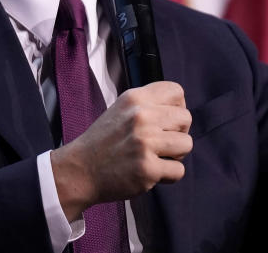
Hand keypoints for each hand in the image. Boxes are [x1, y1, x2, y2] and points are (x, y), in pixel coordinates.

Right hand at [51, 80, 192, 219]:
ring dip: (175, 154)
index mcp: (135, 98)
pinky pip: (179, 170)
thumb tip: (180, 109)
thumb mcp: (122, 109)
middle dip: (178, 132)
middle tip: (161, 143)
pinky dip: (168, 175)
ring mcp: (145, 143)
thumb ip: (149, 104)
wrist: (80, 170)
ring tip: (157, 157)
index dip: (176, 107)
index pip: (176, 91)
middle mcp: (141, 117)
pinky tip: (152, 172)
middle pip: (186, 118)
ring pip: (187, 144)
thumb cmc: (104, 141)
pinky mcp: (147, 169)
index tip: (166, 121)